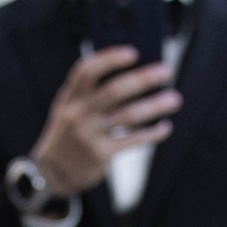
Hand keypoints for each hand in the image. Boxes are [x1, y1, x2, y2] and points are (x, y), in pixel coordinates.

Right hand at [32, 47, 181, 196]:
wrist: (52, 172)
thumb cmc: (69, 132)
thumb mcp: (69, 108)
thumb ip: (90, 93)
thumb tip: (134, 75)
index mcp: (70, 97)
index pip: (87, 71)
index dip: (110, 59)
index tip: (133, 53)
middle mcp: (78, 114)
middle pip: (114, 91)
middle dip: (143, 79)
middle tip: (167, 71)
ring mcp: (89, 135)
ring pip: (128, 116)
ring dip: (154, 106)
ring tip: (174, 99)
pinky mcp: (100, 155)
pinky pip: (132, 140)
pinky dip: (152, 133)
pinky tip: (165, 127)